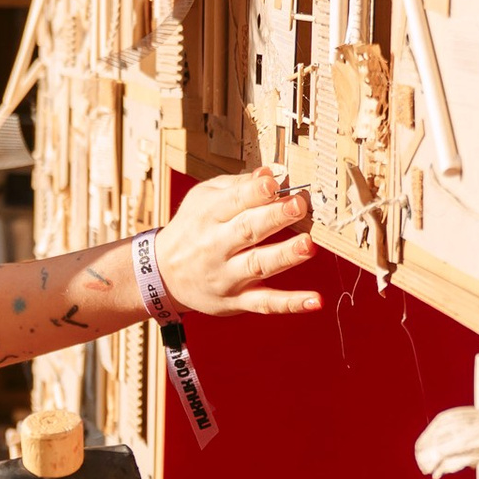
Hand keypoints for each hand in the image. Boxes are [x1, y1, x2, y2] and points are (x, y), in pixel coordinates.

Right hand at [154, 164, 317, 318]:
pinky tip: (314, 301)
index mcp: (208, 216)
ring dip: (285, 256)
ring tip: (308, 246)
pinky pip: (265, 303)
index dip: (255, 192)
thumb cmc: (192, 228)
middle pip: (248, 231)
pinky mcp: (237, 300)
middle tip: (299, 205)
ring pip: (258, 265)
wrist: (163, 274)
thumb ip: (237, 186)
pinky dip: (290, 304)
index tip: (274, 183)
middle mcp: (216, 247)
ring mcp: (227, 276)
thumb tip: (268, 174)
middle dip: (275, 217)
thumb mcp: (203, 198)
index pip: (233, 202)